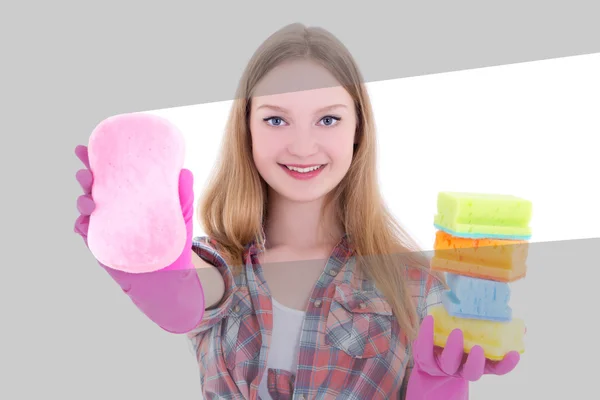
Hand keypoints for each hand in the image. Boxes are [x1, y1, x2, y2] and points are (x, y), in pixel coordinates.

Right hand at [73, 144, 204, 333]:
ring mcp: (106, 225)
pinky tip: (84, 223)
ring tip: (88, 202)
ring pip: (85, 209)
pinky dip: (82, 226)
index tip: (85, 148)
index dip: (95, 160)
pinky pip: (86, 234)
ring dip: (81, 202)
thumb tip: (184, 170)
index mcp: (129, 194)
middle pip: (92, 187)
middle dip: (84, 177)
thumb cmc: (173, 241)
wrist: (170, 276)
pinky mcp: (103, 245)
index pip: (109, 173)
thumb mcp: (181, 213)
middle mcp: (114, 207)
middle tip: (85, 175)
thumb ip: (182, 193)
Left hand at [413, 315, 519, 380]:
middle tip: (478, 347)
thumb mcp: (478, 337)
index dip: (505, 364)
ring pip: (449, 363)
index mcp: (478, 363)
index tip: (514, 354)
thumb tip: (522, 326)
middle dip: (475, 362)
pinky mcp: (425, 358)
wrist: (429, 353)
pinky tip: (429, 319)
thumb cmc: (459, 343)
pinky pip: (424, 348)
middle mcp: (462, 368)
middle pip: (471, 372)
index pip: (495, 369)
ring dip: (453, 349)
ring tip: (456, 331)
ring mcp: (443, 365)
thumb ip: (497, 331)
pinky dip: (426, 333)